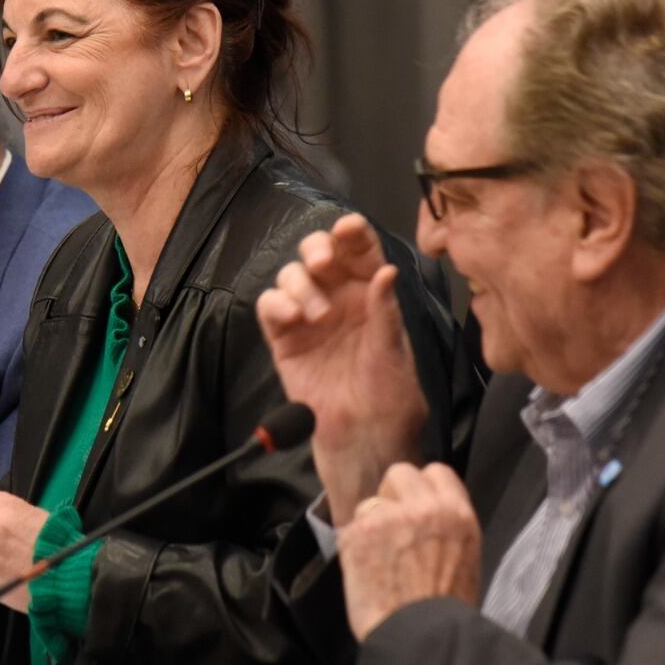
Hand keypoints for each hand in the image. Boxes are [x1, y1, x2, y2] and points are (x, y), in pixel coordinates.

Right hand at [256, 213, 426, 522]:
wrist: (362, 435)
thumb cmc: (389, 395)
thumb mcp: (394, 351)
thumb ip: (385, 311)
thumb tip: (386, 271)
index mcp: (370, 294)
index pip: (359, 251)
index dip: (352, 234)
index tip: (348, 229)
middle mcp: (338, 299)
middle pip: (317, 253)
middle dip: (317, 250)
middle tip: (324, 266)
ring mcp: (309, 316)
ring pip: (292, 275)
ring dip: (300, 284)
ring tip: (316, 314)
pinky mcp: (284, 338)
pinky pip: (270, 306)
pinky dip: (277, 303)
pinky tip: (292, 317)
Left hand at [337, 463, 480, 641]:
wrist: (422, 638)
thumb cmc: (445, 610)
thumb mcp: (464, 558)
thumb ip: (444, 527)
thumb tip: (424, 517)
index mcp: (457, 514)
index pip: (436, 472)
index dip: (423, 486)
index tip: (415, 503)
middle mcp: (424, 508)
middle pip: (400, 473)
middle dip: (393, 495)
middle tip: (392, 526)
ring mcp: (389, 518)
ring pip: (370, 503)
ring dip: (371, 524)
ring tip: (379, 558)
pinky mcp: (359, 533)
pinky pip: (351, 529)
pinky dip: (354, 547)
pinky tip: (366, 571)